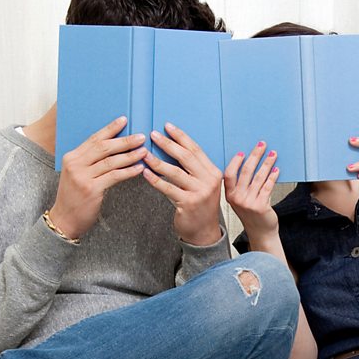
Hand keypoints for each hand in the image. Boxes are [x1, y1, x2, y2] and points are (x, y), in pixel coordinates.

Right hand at [48, 116, 148, 239]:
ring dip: (130, 155)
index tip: (124, 120)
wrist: (64, 219)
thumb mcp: (77, 174)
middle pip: (104, 147)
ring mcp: (82, 176)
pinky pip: (114, 176)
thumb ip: (89, 161)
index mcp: (72, 157)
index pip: (94, 139)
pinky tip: (139, 168)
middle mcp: (75, 164)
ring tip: (144, 151)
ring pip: (111, 161)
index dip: (110, 129)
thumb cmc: (74, 197)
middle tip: (141, 137)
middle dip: (124, 141)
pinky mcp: (91, 189)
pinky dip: (128, 171)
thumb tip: (112, 148)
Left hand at [144, 122, 223, 245]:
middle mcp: (209, 181)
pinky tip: (145, 172)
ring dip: (157, 161)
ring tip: (144, 153)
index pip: (195, 149)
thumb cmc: (200, 206)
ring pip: (175, 172)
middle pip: (185, 157)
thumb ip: (194, 169)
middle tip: (153, 135)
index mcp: (213, 172)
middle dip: (168, 144)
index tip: (167, 126)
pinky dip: (155, 179)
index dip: (180, 136)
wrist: (204, 231)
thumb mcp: (204, 184)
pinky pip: (167, 188)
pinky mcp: (188, 204)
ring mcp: (199, 192)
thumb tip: (173, 148)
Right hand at [224, 141, 279, 240]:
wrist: (260, 232)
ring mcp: (248, 202)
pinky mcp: (260, 205)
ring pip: (259, 177)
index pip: (229, 174)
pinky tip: (276, 170)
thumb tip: (249, 162)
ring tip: (273, 154)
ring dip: (267, 163)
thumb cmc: (251, 215)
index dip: (235, 162)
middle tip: (262, 145)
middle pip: (246, 171)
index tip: (243, 152)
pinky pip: (267, 186)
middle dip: (255, 155)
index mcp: (229, 195)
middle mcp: (237, 198)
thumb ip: (240, 186)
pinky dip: (273, 176)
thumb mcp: (240, 201)